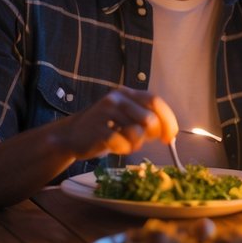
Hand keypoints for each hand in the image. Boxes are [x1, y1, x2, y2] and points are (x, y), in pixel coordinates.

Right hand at [59, 87, 178, 159]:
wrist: (70, 135)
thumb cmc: (104, 128)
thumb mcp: (126, 118)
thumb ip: (145, 120)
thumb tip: (169, 132)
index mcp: (127, 93)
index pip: (155, 101)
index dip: (168, 119)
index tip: (170, 136)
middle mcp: (117, 98)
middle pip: (149, 117)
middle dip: (153, 134)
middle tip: (144, 141)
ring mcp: (105, 112)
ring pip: (136, 132)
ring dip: (135, 144)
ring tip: (125, 143)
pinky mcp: (97, 128)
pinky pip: (121, 142)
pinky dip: (123, 149)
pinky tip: (115, 147)